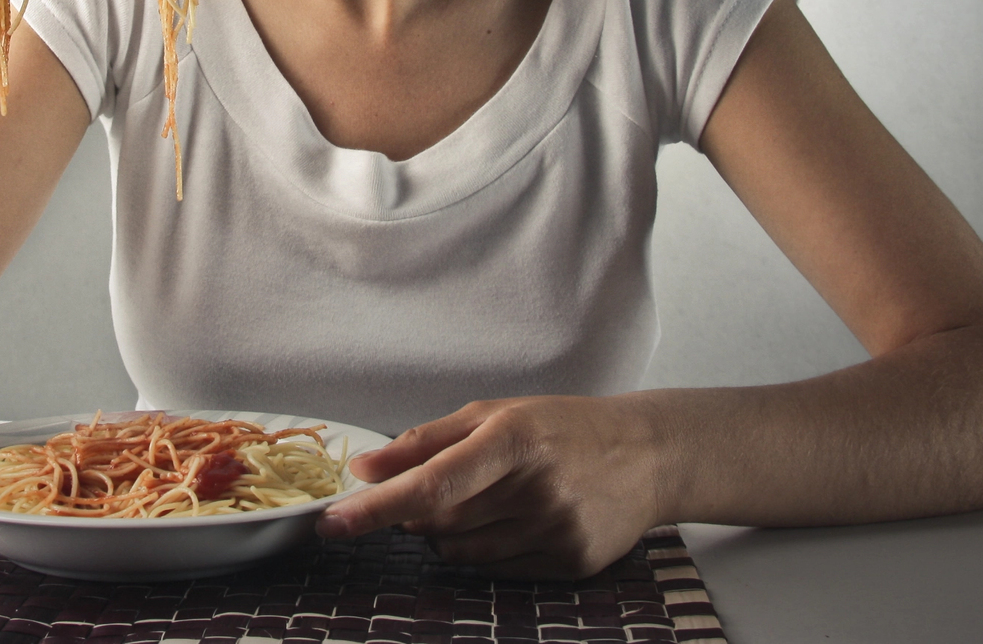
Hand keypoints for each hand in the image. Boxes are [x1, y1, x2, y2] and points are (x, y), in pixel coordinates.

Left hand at [313, 395, 664, 578]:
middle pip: (441, 520)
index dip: (377, 507)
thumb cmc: (561, 427)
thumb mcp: (495, 415)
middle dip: (414, 512)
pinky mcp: (570, 563)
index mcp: (513, 439)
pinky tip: (508, 520)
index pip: (431, 482)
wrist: (647, 454)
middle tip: (423, 492)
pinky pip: (498, 568)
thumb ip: (426, 440)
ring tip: (481, 499)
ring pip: (463, 550)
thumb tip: (364, 469)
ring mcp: (556, 530)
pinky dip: (484, 549)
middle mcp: (536, 488)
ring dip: (448, 531)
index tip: (334, 522)